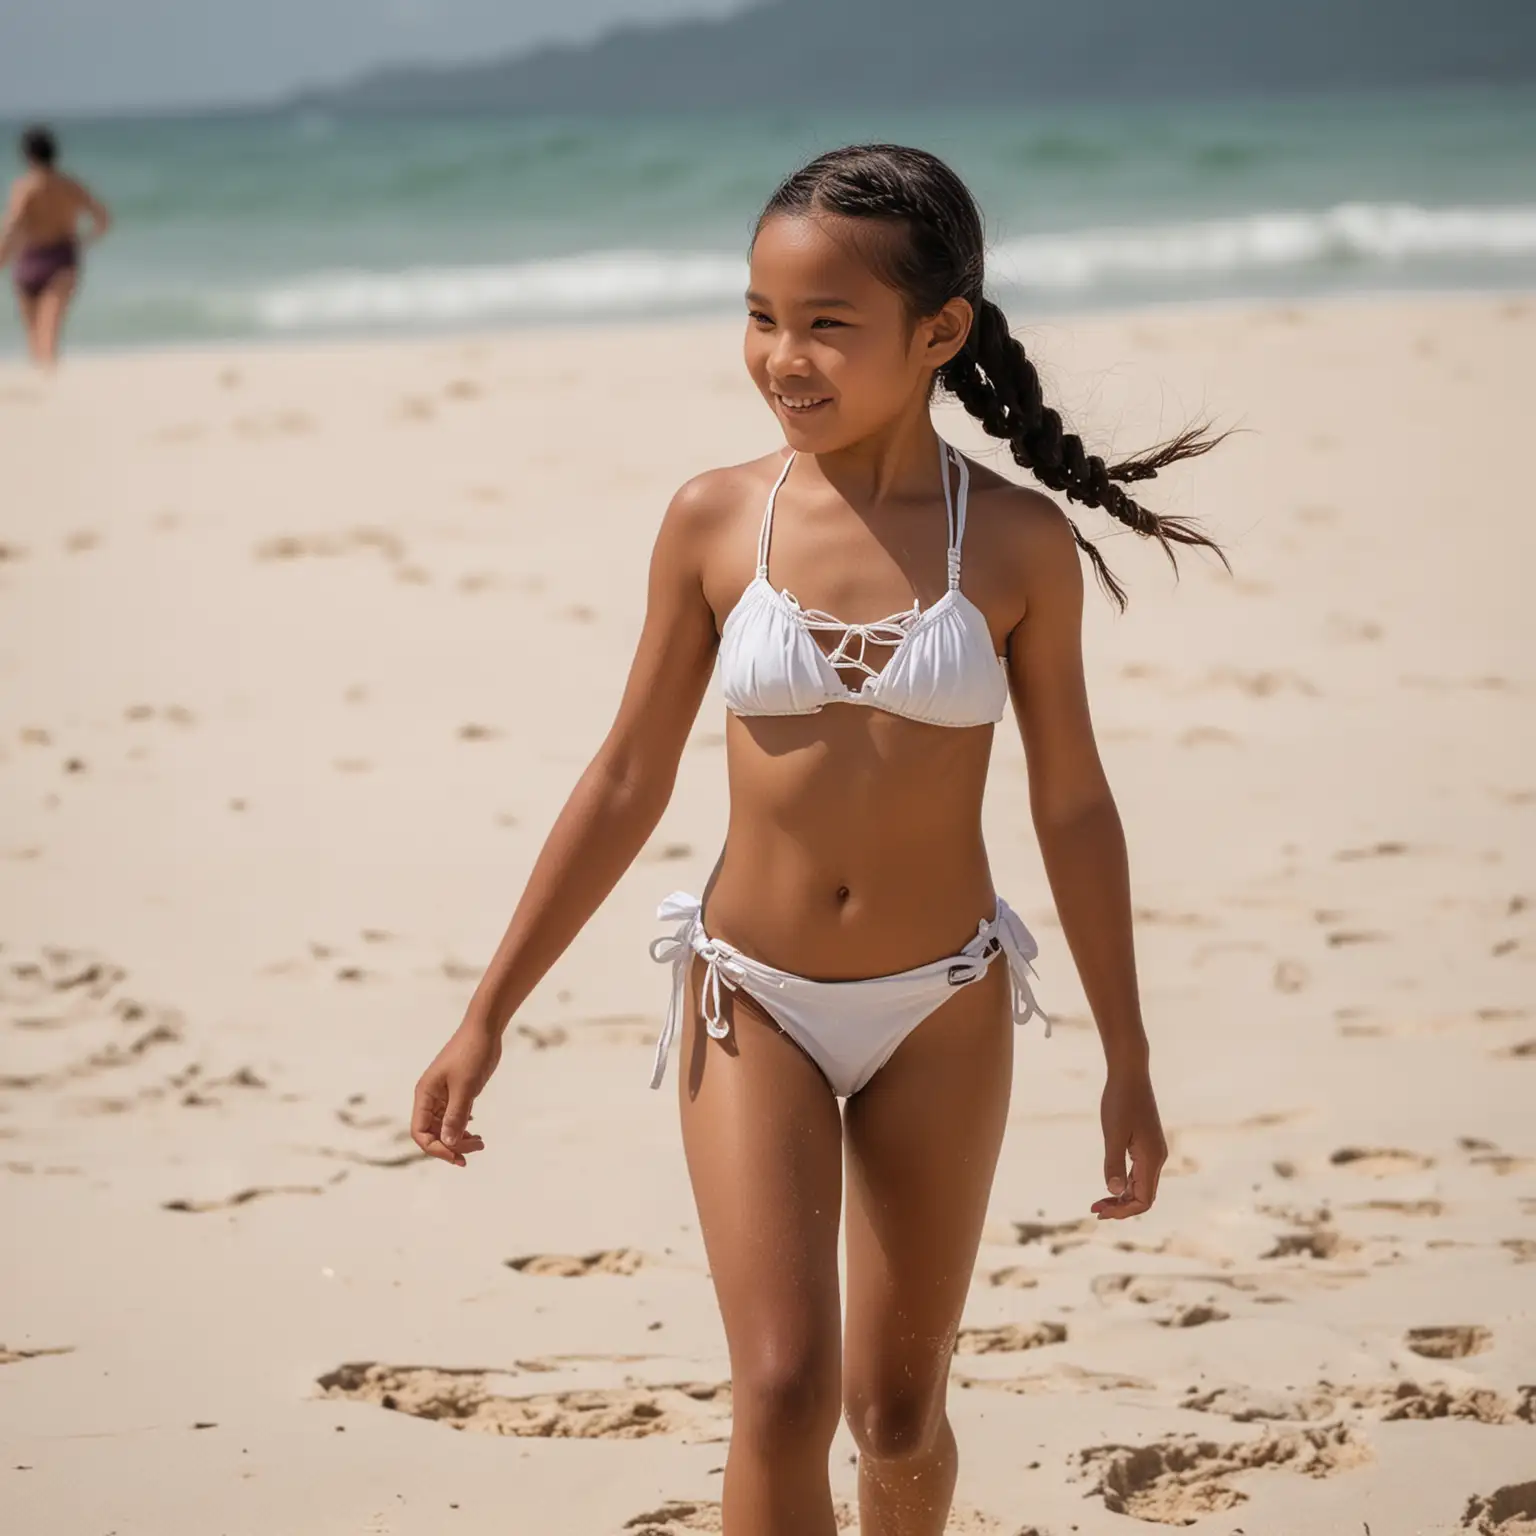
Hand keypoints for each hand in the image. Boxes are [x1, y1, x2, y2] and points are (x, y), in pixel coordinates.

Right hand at [411, 1021, 500, 1166]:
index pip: (420, 1132)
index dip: (436, 1148)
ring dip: (458, 1138)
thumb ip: (456, 1115)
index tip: (458, 1156)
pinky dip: (463, 1127)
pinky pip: (453, 1117)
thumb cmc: (472, 1053)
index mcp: (425, 1094)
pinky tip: (474, 1131)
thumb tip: (448, 1143)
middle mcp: (429, 1097)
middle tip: (477, 1148)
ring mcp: (443, 1095)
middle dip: (451, 1145)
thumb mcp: (465, 1087)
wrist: (484, 1029)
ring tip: (480, 1143)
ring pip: (443, 1126)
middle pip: (432, 1133)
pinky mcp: (456, 1092)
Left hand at [1092, 1063, 1166, 1218]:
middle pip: (1143, 1196)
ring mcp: (1153, 1151)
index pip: (1144, 1199)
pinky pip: (1139, 1172)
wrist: (1130, 1074)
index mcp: (1152, 1158)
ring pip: (1141, 1185)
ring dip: (1122, 1197)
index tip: (1100, 1212)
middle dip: (1121, 1207)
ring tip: (1099, 1202)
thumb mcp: (1113, 1134)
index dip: (1123, 1211)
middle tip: (1095, 1210)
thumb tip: (1115, 1192)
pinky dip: (1125, 1183)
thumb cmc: (1120, 1101)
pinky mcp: (1146, 1144)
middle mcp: (1157, 1158)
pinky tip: (1110, 1183)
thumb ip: (1115, 1164)